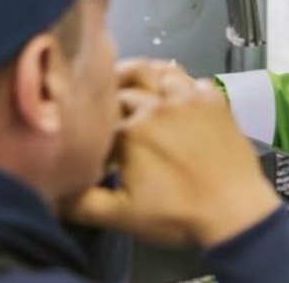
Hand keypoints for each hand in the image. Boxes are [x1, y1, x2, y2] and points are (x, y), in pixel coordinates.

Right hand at [62, 61, 278, 246]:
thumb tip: (54, 194)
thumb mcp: (121, 216)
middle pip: (124, 87)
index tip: (87, 129)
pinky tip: (175, 95)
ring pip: (158, 71)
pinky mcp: (216, 101)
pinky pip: (193, 79)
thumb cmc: (178, 213)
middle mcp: (157, 105)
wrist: (235, 210)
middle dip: (110, 94)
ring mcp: (189, 99)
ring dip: (142, 75)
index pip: (98, 112)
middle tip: (105, 105)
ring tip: (133, 84)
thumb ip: (81, 203)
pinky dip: (180, 83)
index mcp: (130, 130)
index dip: (89, 119)